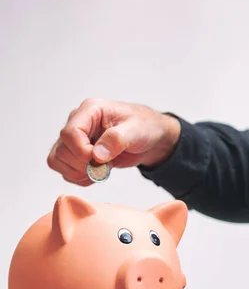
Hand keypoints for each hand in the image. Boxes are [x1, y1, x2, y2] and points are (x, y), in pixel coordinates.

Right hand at [47, 98, 180, 185]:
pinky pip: (66, 171)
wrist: (151, 138)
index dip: (81, 152)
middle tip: (106, 166)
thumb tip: (96, 155)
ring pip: (58, 161)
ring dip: (78, 173)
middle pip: (61, 150)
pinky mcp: (77, 154)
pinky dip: (80, 178)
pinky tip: (99, 173)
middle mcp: (78, 123)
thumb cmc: (145, 127)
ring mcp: (76, 139)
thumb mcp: (137, 130)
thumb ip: (117, 139)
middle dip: (82, 165)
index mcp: (90, 110)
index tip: (100, 160)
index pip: (69, 133)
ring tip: (102, 170)